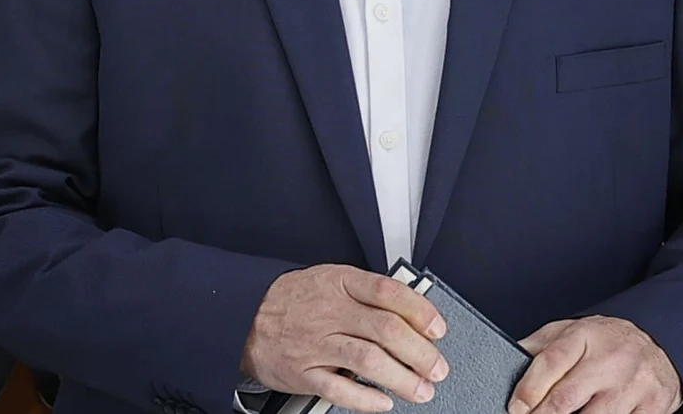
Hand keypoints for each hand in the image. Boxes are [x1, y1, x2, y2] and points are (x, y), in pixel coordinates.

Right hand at [241, 264, 449, 412]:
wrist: (245, 315)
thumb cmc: (295, 299)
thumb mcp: (331, 279)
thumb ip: (369, 293)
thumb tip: (414, 312)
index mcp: (340, 283)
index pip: (388, 293)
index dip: (419, 311)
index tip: (437, 329)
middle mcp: (330, 312)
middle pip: (386, 330)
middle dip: (420, 353)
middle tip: (437, 367)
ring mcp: (316, 343)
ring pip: (368, 360)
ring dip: (402, 379)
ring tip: (422, 389)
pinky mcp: (303, 372)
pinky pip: (339, 388)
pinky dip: (366, 399)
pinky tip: (384, 402)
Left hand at [510, 316, 682, 413]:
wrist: (655, 343)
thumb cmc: (604, 342)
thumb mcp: (569, 332)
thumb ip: (540, 347)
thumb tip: (508, 361)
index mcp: (585, 336)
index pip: (550, 362)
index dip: (529, 390)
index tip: (516, 408)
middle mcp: (611, 358)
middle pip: (566, 397)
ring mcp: (634, 383)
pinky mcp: (652, 405)